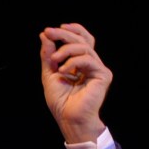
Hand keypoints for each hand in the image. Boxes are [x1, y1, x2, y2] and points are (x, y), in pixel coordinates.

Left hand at [39, 22, 111, 142]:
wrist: (68, 118)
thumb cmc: (60, 101)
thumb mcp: (49, 73)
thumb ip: (48, 55)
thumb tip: (45, 35)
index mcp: (81, 63)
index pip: (81, 40)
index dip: (70, 31)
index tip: (51, 29)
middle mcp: (91, 64)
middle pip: (83, 40)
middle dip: (64, 34)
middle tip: (49, 32)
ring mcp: (98, 69)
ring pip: (85, 47)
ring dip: (66, 49)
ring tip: (54, 60)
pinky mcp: (103, 75)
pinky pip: (88, 59)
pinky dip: (73, 62)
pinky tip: (63, 71)